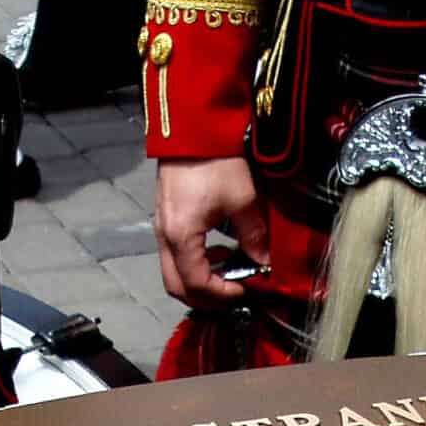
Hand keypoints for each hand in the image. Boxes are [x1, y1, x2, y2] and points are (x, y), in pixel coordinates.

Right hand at [155, 156, 271, 308]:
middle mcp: (165, 236)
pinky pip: (175, 256)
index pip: (197, 285)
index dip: (224, 295)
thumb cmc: (215, 160)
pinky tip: (218, 249)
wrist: (193, 127)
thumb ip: (253, 237)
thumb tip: (264, 262)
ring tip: (230, 267)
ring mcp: (161, 228)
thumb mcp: (242, 200)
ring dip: (200, 280)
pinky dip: (195, 263)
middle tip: (235, 291)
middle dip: (207, 297)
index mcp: (181, 236)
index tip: (247, 289)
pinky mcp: (165, 219)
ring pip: (173, 273)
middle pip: (177, 287)